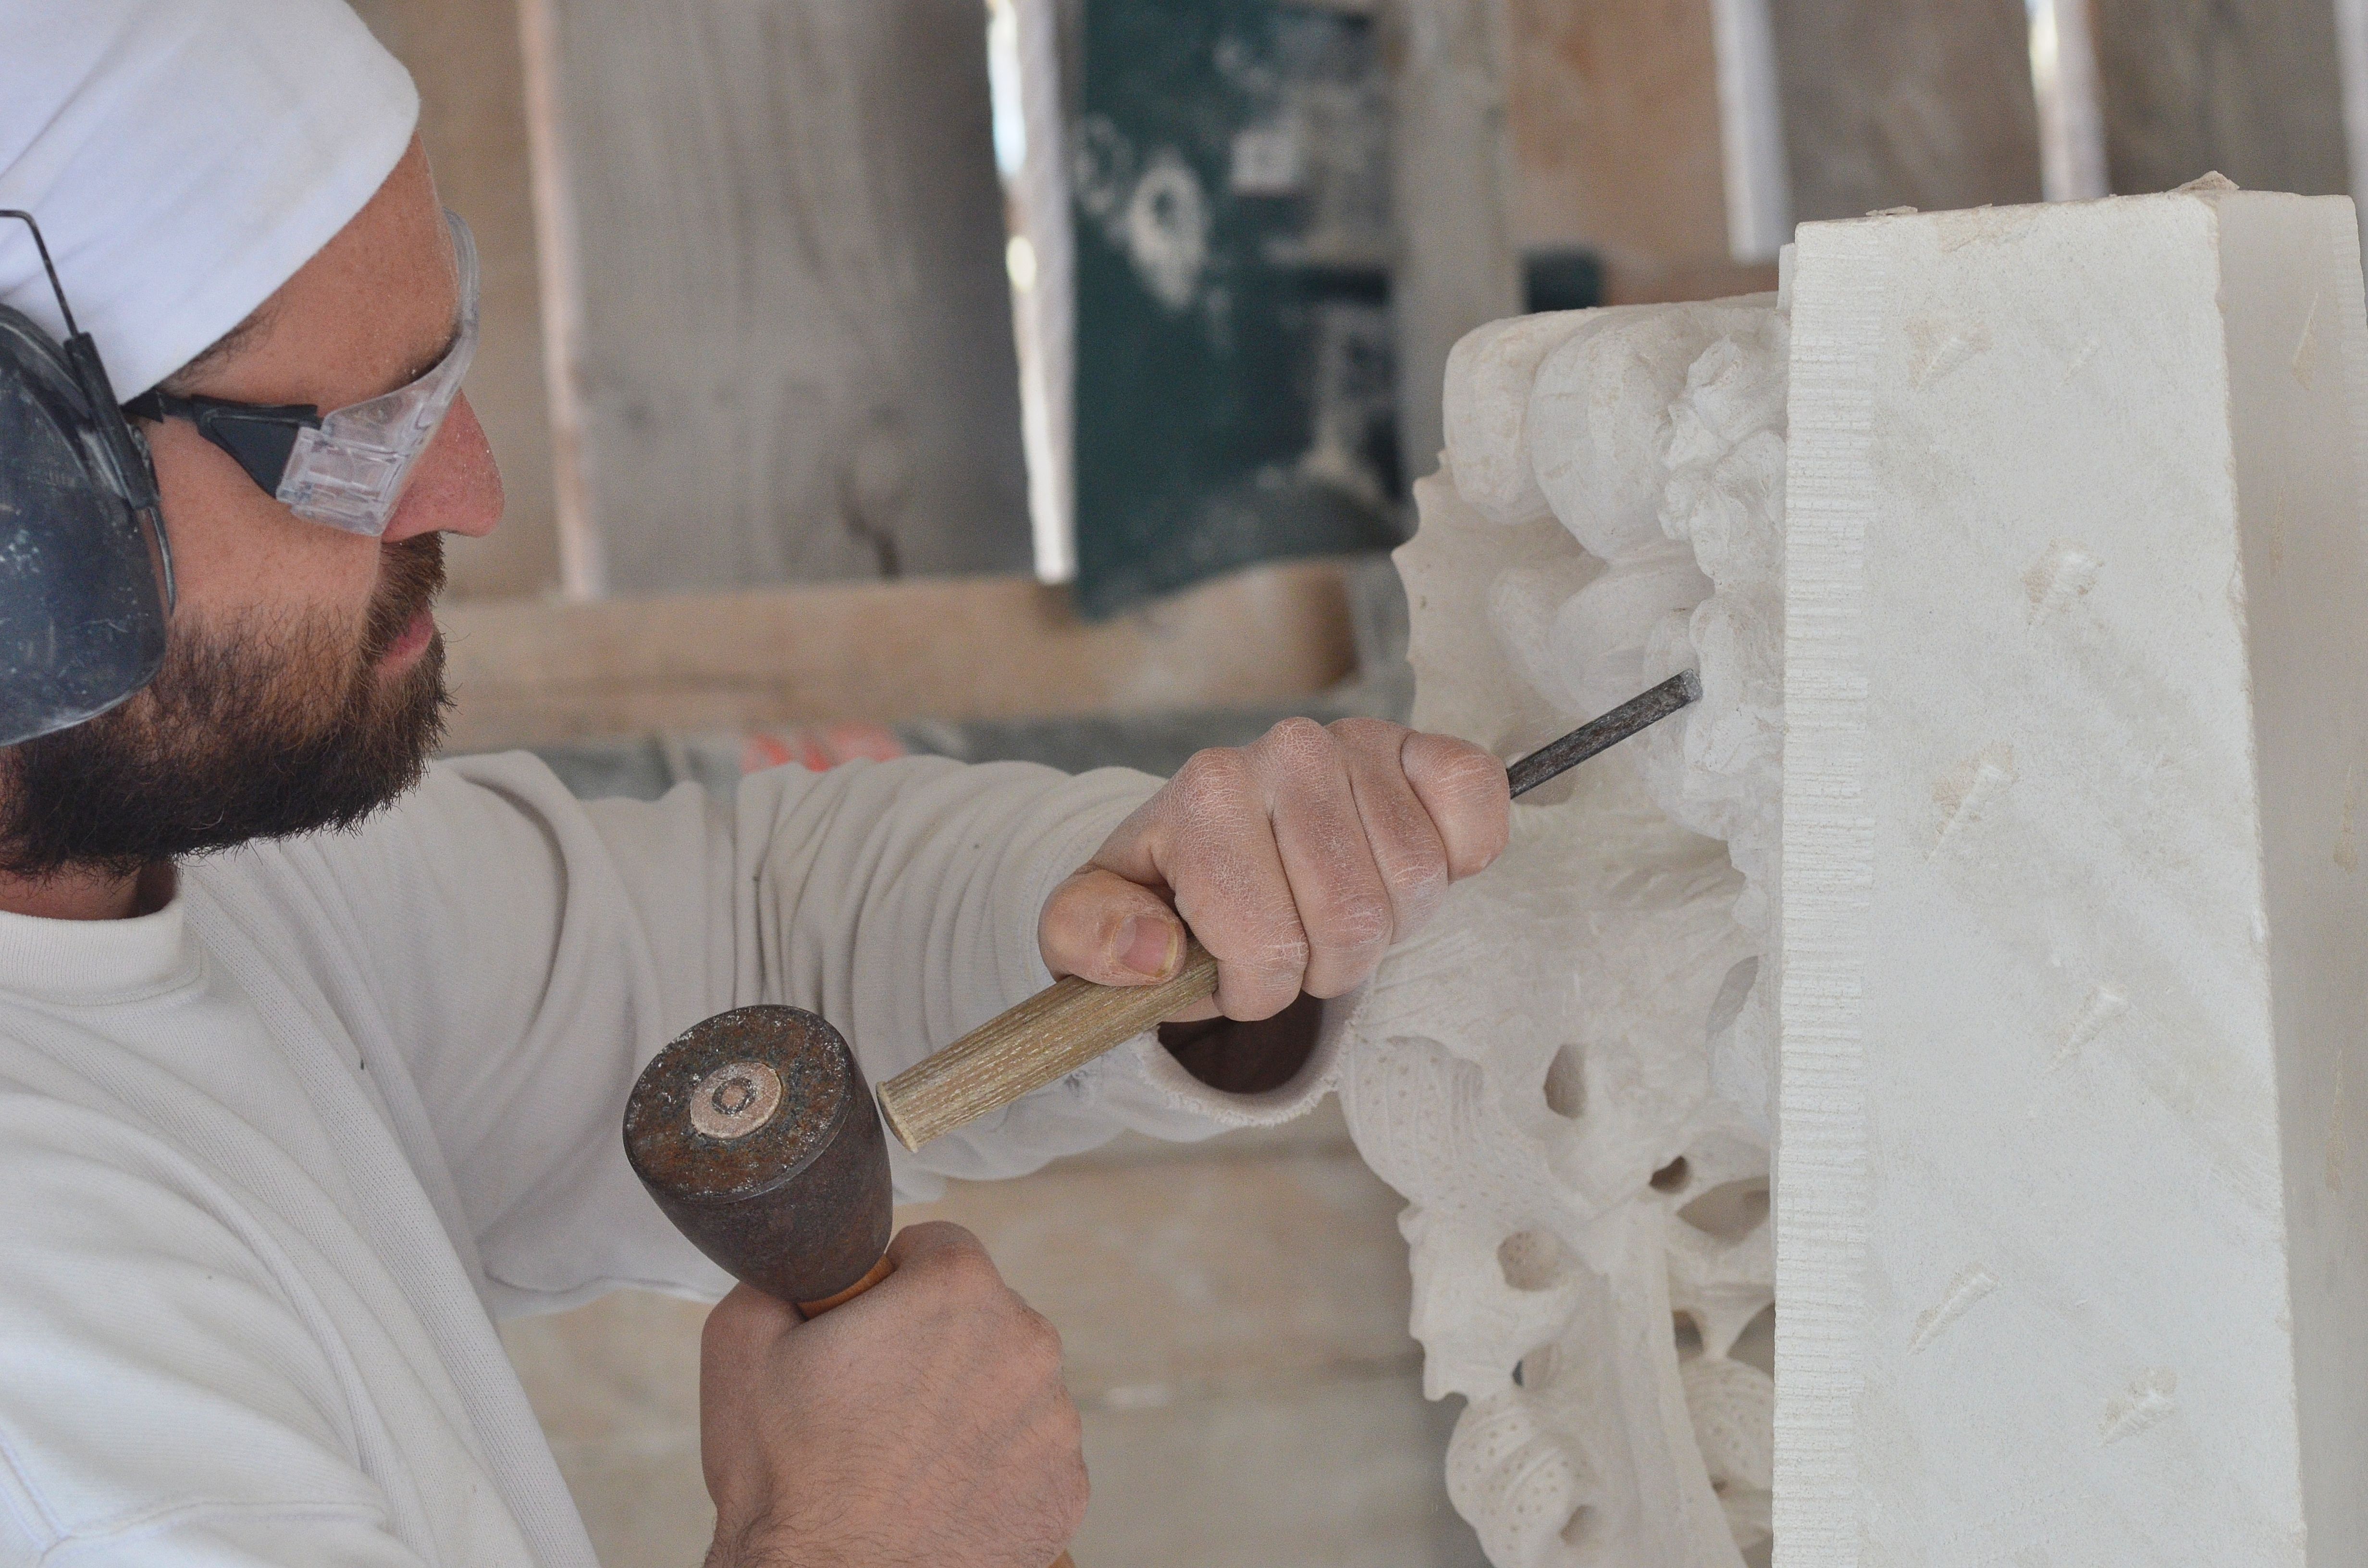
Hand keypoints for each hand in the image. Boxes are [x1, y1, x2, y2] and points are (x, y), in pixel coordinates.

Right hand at [700, 1223, 1085, 1567]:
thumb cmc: (788, 1480)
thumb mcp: (741, 1344)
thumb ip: (781, 1273)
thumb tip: (800, 1266)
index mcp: (959, 1292)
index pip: (936, 1247)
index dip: (891, 1284)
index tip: (866, 1329)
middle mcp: (1027, 1344)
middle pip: (981, 1316)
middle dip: (934, 1343)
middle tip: (875, 1399)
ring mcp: (1054, 1421)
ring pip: (1007, 1383)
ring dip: (967, 1404)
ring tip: (904, 1454)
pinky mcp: (1065, 1487)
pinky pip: (1027, 1451)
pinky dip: (991, 1465)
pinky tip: (939, 1490)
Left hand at [1039, 717, 1510, 1020]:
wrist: (1210, 836)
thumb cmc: (1165, 889)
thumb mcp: (1085, 924)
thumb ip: (1090, 939)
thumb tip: (1153, 953)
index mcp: (1205, 795)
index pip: (1268, 946)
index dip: (1255, 989)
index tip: (1231, 970)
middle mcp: (1285, 751)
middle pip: (1356, 920)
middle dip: (1325, 965)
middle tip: (1293, 942)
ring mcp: (1359, 742)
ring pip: (1417, 881)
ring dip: (1384, 925)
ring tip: (1334, 906)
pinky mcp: (1423, 747)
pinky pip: (1474, 799)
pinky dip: (1460, 852)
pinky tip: (1395, 862)